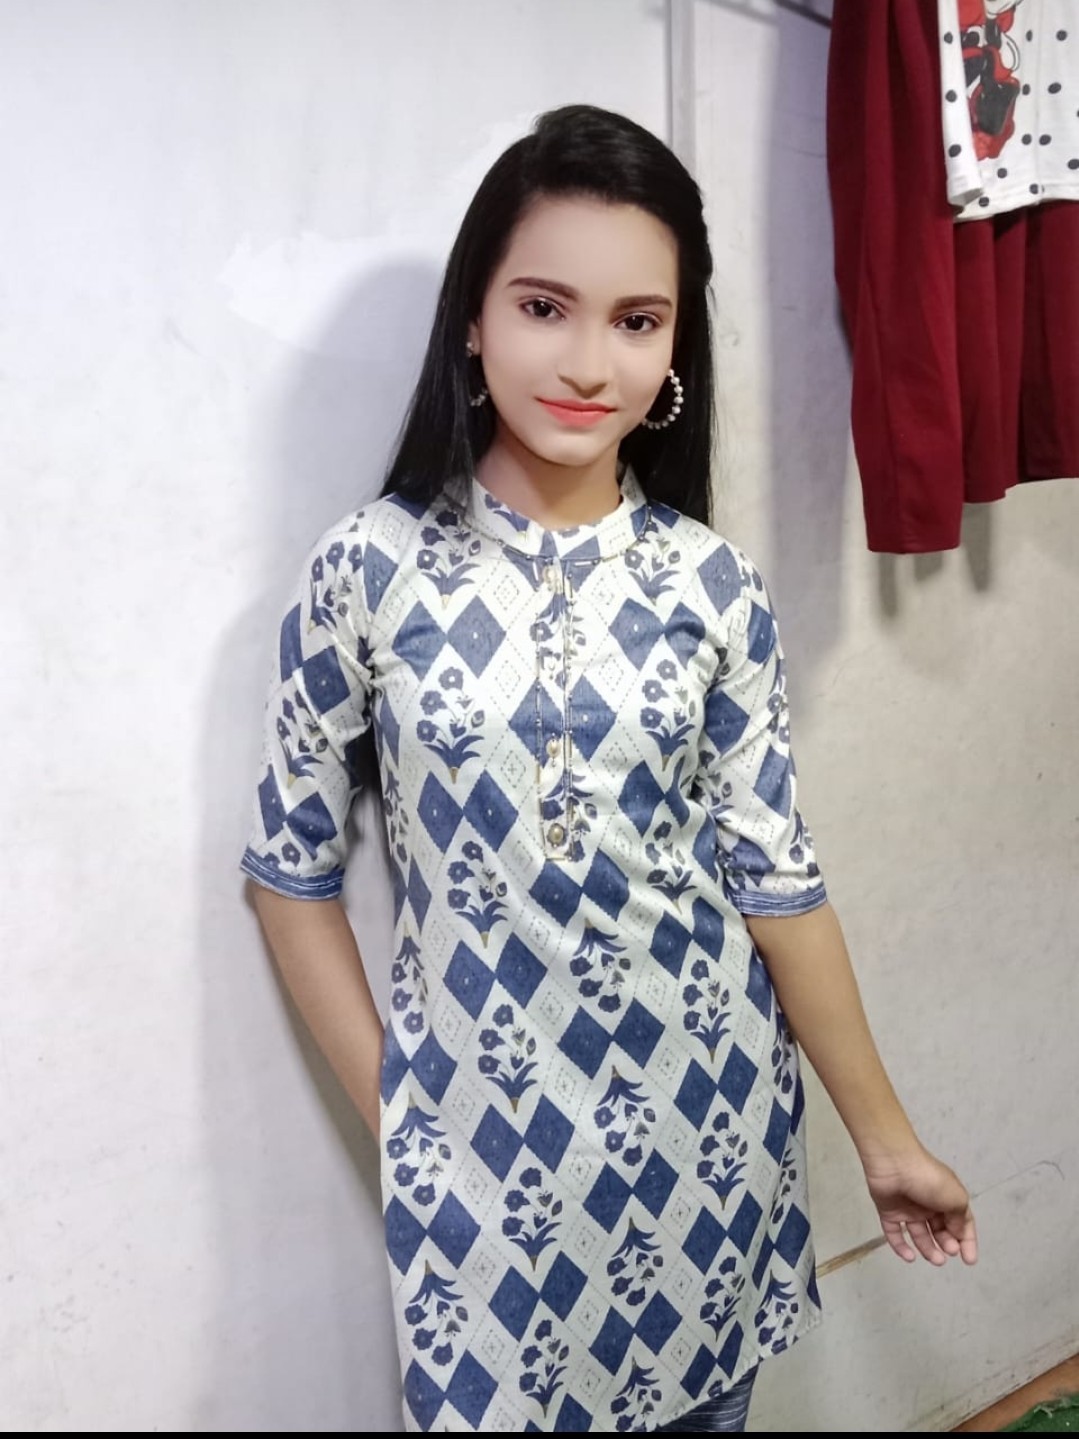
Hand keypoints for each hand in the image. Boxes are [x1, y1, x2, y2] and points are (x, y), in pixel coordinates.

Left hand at [861, 1145, 978, 1266]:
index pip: (961, 1222)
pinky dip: (901, 1247)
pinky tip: (910, 1257)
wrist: (893, 1163)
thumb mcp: (955, 1197)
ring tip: (936, 1259)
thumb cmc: (929, 1179)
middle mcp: (929, 1204)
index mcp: (947, 1197)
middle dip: (947, 1244)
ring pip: (919, 1234)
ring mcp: (908, 1209)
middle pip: (940, 1230)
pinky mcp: (889, 1212)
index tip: (969, 1260)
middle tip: (949, 1252)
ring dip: (928, 1249)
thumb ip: (959, 1219)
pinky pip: (895, 1233)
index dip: (967, 1241)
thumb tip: (958, 1234)